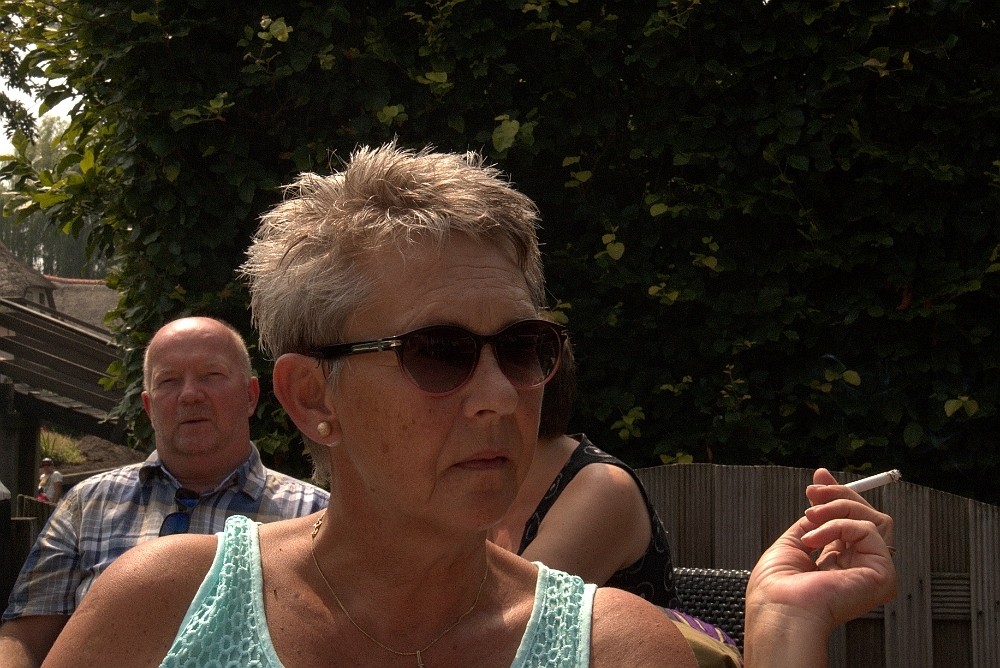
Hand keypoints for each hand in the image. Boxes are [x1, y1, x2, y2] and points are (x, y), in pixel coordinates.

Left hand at [743, 469, 896, 664]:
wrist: (780, 611)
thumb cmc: (777, 591)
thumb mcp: (792, 545)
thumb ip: (812, 524)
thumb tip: (818, 501)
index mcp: (839, 565)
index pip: (851, 523)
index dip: (838, 495)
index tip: (819, 476)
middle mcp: (860, 568)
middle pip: (868, 517)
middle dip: (839, 494)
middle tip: (813, 490)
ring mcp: (873, 571)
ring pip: (874, 518)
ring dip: (837, 507)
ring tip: (810, 518)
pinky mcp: (883, 573)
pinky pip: (868, 529)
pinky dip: (838, 525)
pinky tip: (816, 538)